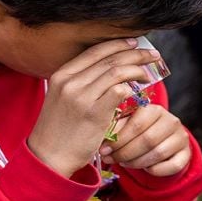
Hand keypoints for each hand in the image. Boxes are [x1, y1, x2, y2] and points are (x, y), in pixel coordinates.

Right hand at [27, 39, 159, 177]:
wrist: (48, 157)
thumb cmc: (60, 129)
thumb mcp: (63, 97)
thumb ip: (81, 82)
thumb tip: (111, 69)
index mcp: (62, 75)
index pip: (95, 51)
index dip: (118, 45)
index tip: (135, 43)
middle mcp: (70, 82)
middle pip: (110, 59)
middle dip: (136, 54)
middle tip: (153, 54)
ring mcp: (81, 97)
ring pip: (118, 72)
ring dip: (139, 70)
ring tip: (150, 74)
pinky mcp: (94, 113)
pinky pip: (120, 91)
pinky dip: (132, 88)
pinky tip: (137, 92)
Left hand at [99, 103, 190, 176]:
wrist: (161, 141)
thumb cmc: (138, 132)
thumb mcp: (126, 125)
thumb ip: (116, 128)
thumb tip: (104, 138)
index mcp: (155, 110)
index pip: (137, 124)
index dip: (119, 139)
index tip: (104, 150)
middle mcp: (172, 121)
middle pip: (148, 140)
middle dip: (125, 153)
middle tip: (110, 159)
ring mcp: (181, 137)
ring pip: (158, 153)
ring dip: (136, 162)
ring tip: (124, 163)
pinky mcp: (186, 154)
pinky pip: (172, 166)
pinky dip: (155, 170)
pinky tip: (145, 168)